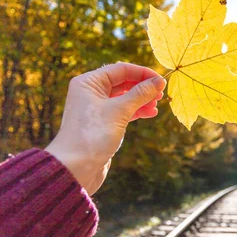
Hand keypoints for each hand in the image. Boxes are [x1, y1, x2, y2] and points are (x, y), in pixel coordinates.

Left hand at [45, 62, 165, 194]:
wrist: (75, 167)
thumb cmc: (93, 135)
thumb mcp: (119, 111)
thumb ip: (140, 94)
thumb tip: (158, 81)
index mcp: (88, 82)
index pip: (120, 69)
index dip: (142, 73)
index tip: (161, 80)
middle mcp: (91, 92)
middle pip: (123, 82)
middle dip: (143, 87)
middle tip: (161, 94)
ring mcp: (96, 109)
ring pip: (124, 98)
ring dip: (141, 100)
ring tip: (157, 105)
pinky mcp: (103, 123)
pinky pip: (123, 111)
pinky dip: (136, 111)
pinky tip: (150, 113)